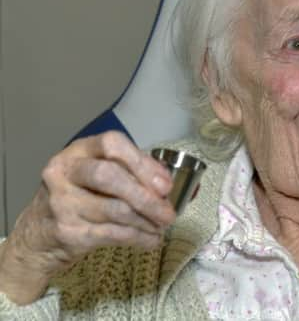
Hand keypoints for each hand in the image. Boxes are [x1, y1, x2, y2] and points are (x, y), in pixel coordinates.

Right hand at [0, 131, 175, 304]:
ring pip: (114, 210)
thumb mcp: (100, 176)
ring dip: (147, 220)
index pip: (112, 144)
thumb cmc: (80, 197)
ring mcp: (62, 202)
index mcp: (79, 151)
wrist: (38, 234)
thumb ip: (134, 172)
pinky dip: (139, 238)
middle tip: (168, 211)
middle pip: (108, 176)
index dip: (142, 162)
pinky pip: (111, 234)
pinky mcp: (67, 231)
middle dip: (145, 195)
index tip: (165, 184)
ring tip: (163, 226)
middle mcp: (65, 172)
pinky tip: (151, 240)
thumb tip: (175, 183)